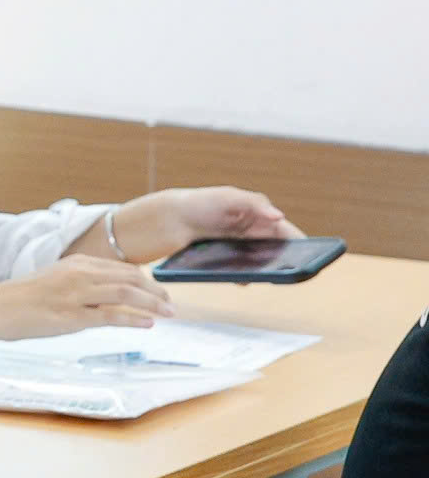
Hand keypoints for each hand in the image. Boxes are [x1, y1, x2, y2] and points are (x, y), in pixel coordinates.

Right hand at [0, 255, 174, 338]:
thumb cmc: (20, 298)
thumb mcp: (53, 281)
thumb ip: (79, 284)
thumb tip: (101, 298)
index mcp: (77, 263)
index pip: (121, 267)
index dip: (145, 279)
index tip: (157, 290)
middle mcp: (80, 274)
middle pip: (130, 278)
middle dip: (155, 290)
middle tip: (170, 302)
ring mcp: (77, 294)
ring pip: (126, 293)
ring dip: (152, 303)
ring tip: (168, 313)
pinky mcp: (72, 315)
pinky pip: (111, 315)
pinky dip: (134, 319)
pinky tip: (147, 324)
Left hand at [119, 187, 297, 262]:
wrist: (168, 218)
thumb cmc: (202, 202)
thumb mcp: (229, 197)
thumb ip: (255, 204)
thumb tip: (278, 217)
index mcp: (259, 216)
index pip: (286, 231)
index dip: (299, 243)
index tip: (309, 255)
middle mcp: (253, 233)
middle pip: (276, 250)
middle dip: (284, 260)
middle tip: (289, 269)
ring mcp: (240, 248)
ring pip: (260, 263)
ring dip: (264, 269)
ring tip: (266, 276)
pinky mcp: (225, 259)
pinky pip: (241, 270)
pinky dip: (244, 275)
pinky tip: (243, 280)